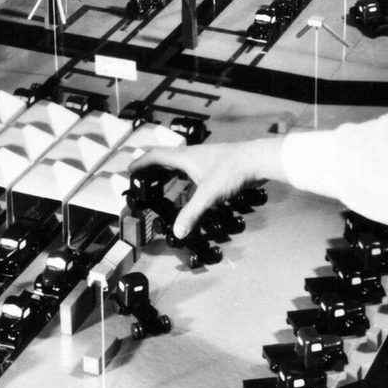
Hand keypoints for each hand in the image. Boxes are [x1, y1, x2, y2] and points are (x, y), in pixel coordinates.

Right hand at [129, 137, 287, 238]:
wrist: (258, 159)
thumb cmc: (232, 170)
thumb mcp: (209, 195)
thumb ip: (192, 214)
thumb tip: (177, 232)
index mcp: (185, 158)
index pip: (155, 156)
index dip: (140, 162)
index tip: (129, 169)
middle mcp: (192, 155)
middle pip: (165, 156)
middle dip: (150, 165)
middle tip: (141, 176)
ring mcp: (204, 158)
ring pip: (178, 161)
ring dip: (167, 169)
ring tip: (160, 180)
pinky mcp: (215, 163)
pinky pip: (191, 166)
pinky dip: (182, 173)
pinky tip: (188, 183)